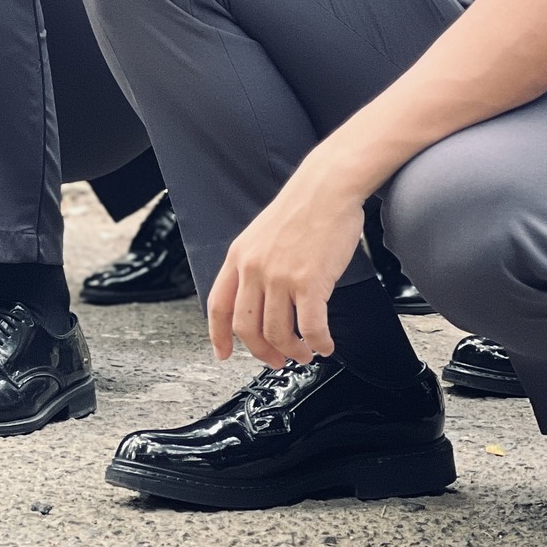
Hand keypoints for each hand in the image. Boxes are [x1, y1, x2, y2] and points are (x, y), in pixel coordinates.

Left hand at [206, 166, 364, 368]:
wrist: (327, 187)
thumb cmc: (302, 208)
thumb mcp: (261, 234)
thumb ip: (254, 264)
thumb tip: (259, 299)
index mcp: (239, 256)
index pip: (219, 305)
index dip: (219, 335)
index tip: (223, 353)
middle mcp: (254, 268)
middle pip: (247, 327)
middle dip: (263, 351)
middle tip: (278, 359)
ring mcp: (280, 276)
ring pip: (279, 333)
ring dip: (294, 351)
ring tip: (306, 352)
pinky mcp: (310, 281)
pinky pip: (311, 327)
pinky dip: (319, 344)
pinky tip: (326, 345)